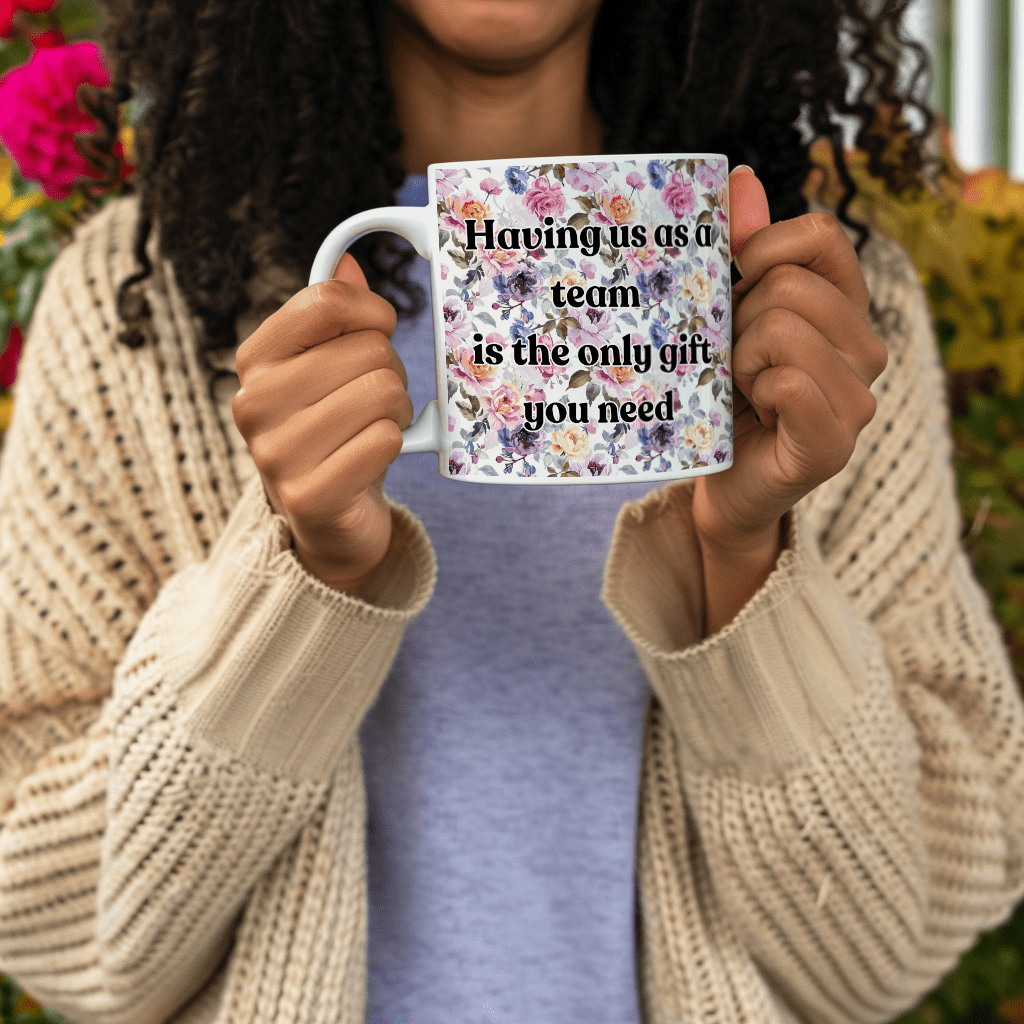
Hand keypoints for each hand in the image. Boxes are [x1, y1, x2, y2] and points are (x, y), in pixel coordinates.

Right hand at [231, 253, 412, 594]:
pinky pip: (384, 440)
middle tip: (375, 402)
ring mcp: (274, 453)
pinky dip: (394, 446)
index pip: (326, 300)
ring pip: (383, 392)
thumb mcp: (330, 367)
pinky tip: (372, 459)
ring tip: (374, 430)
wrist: (329, 517)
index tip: (379, 332)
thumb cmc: (336, 430)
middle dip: (390, 373)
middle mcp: (253, 401)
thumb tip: (347, 263)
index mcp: (256, 359)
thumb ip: (334, 315)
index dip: (372, 312)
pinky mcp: (308, 496)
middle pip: (368, 350)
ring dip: (397, 412)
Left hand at [691, 168, 888, 554]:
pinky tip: (757, 413)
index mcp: (843, 307)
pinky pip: (790, 381)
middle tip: (734, 363)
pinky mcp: (834, 443)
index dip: (762, 250)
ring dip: (740, 361)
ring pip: (784, 330)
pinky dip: (756, 392)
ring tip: (743, 390)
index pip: (819, 235)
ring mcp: (858, 398)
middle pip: (790, 287)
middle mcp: (865, 348)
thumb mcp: (723, 317)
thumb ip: (736, 251)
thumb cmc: (720, 394)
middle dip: (739, 323)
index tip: (735, 288)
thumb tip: (742, 177)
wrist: (715, 478)